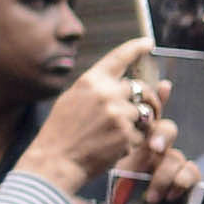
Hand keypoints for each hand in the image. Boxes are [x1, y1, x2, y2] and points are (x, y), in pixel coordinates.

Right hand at [15, 40, 156, 203]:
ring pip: (144, 113)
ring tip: (117, 134)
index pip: (118, 58)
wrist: (55, 161)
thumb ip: (96, 89)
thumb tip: (121, 84)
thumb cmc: (61, 132)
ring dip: (138, 124)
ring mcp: (118, 114)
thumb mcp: (72, 99)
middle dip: (145, 100)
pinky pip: (142, 134)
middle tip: (140, 112)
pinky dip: (132, 142)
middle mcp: (106, 93)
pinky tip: (113, 147)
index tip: (149, 43)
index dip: (136, 48)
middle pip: (141, 89)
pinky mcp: (127, 134)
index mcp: (90, 81)